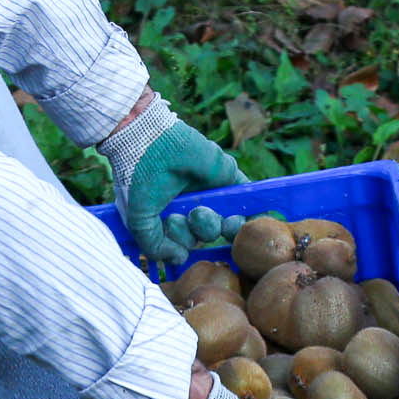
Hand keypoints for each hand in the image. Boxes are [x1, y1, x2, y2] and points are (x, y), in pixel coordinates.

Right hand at [96, 95, 246, 263]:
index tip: (178, 244)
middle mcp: (191, 204)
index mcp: (170, 214)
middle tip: (190, 217)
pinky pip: (248, 197)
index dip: (183, 245)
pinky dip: (255, 211)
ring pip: (227, 222)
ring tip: (202, 212)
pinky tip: (261, 223)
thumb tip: (180, 258)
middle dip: (201, 231)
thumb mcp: (139, 218)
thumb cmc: (137, 177)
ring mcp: (211, 191)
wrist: (147, 140)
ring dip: (219, 225)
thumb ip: (155, 245)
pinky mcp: (228, 177)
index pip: (184, 241)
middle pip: (207, 233)